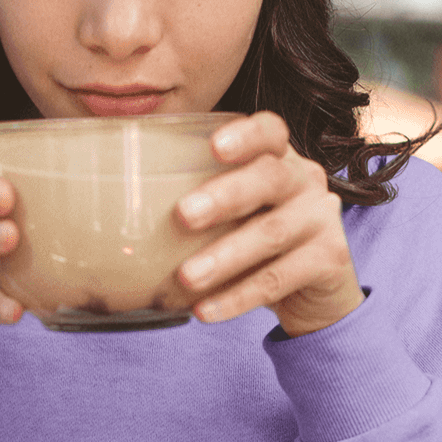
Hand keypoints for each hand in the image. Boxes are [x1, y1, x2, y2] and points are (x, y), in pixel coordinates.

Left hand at [174, 112, 362, 336]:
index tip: (214, 146)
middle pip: (270, 178)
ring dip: (225, 257)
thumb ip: (195, 199)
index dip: (246, 135)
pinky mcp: (330, 260)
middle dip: (224, 196)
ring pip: (272, 234)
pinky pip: (279, 279)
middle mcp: (306, 180)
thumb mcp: (234, 212)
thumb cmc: (255, 238)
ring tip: (186, 277)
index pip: (271, 131)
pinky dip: (238, 297)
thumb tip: (112, 205)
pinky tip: (204, 310)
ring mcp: (322, 219)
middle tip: (182, 215)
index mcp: (279, 158)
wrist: (317, 290)